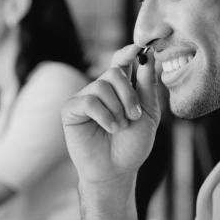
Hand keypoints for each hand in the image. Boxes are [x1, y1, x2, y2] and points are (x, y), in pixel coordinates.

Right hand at [61, 45, 161, 183]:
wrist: (117, 170)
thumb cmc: (132, 144)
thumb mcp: (148, 114)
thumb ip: (147, 86)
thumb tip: (147, 57)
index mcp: (120, 88)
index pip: (121, 61)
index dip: (128, 52)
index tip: (138, 49)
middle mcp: (101, 89)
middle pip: (114, 72)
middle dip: (129, 94)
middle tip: (135, 116)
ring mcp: (84, 97)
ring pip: (102, 86)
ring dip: (118, 109)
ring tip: (120, 127)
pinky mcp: (70, 109)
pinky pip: (89, 101)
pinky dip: (105, 116)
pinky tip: (110, 128)